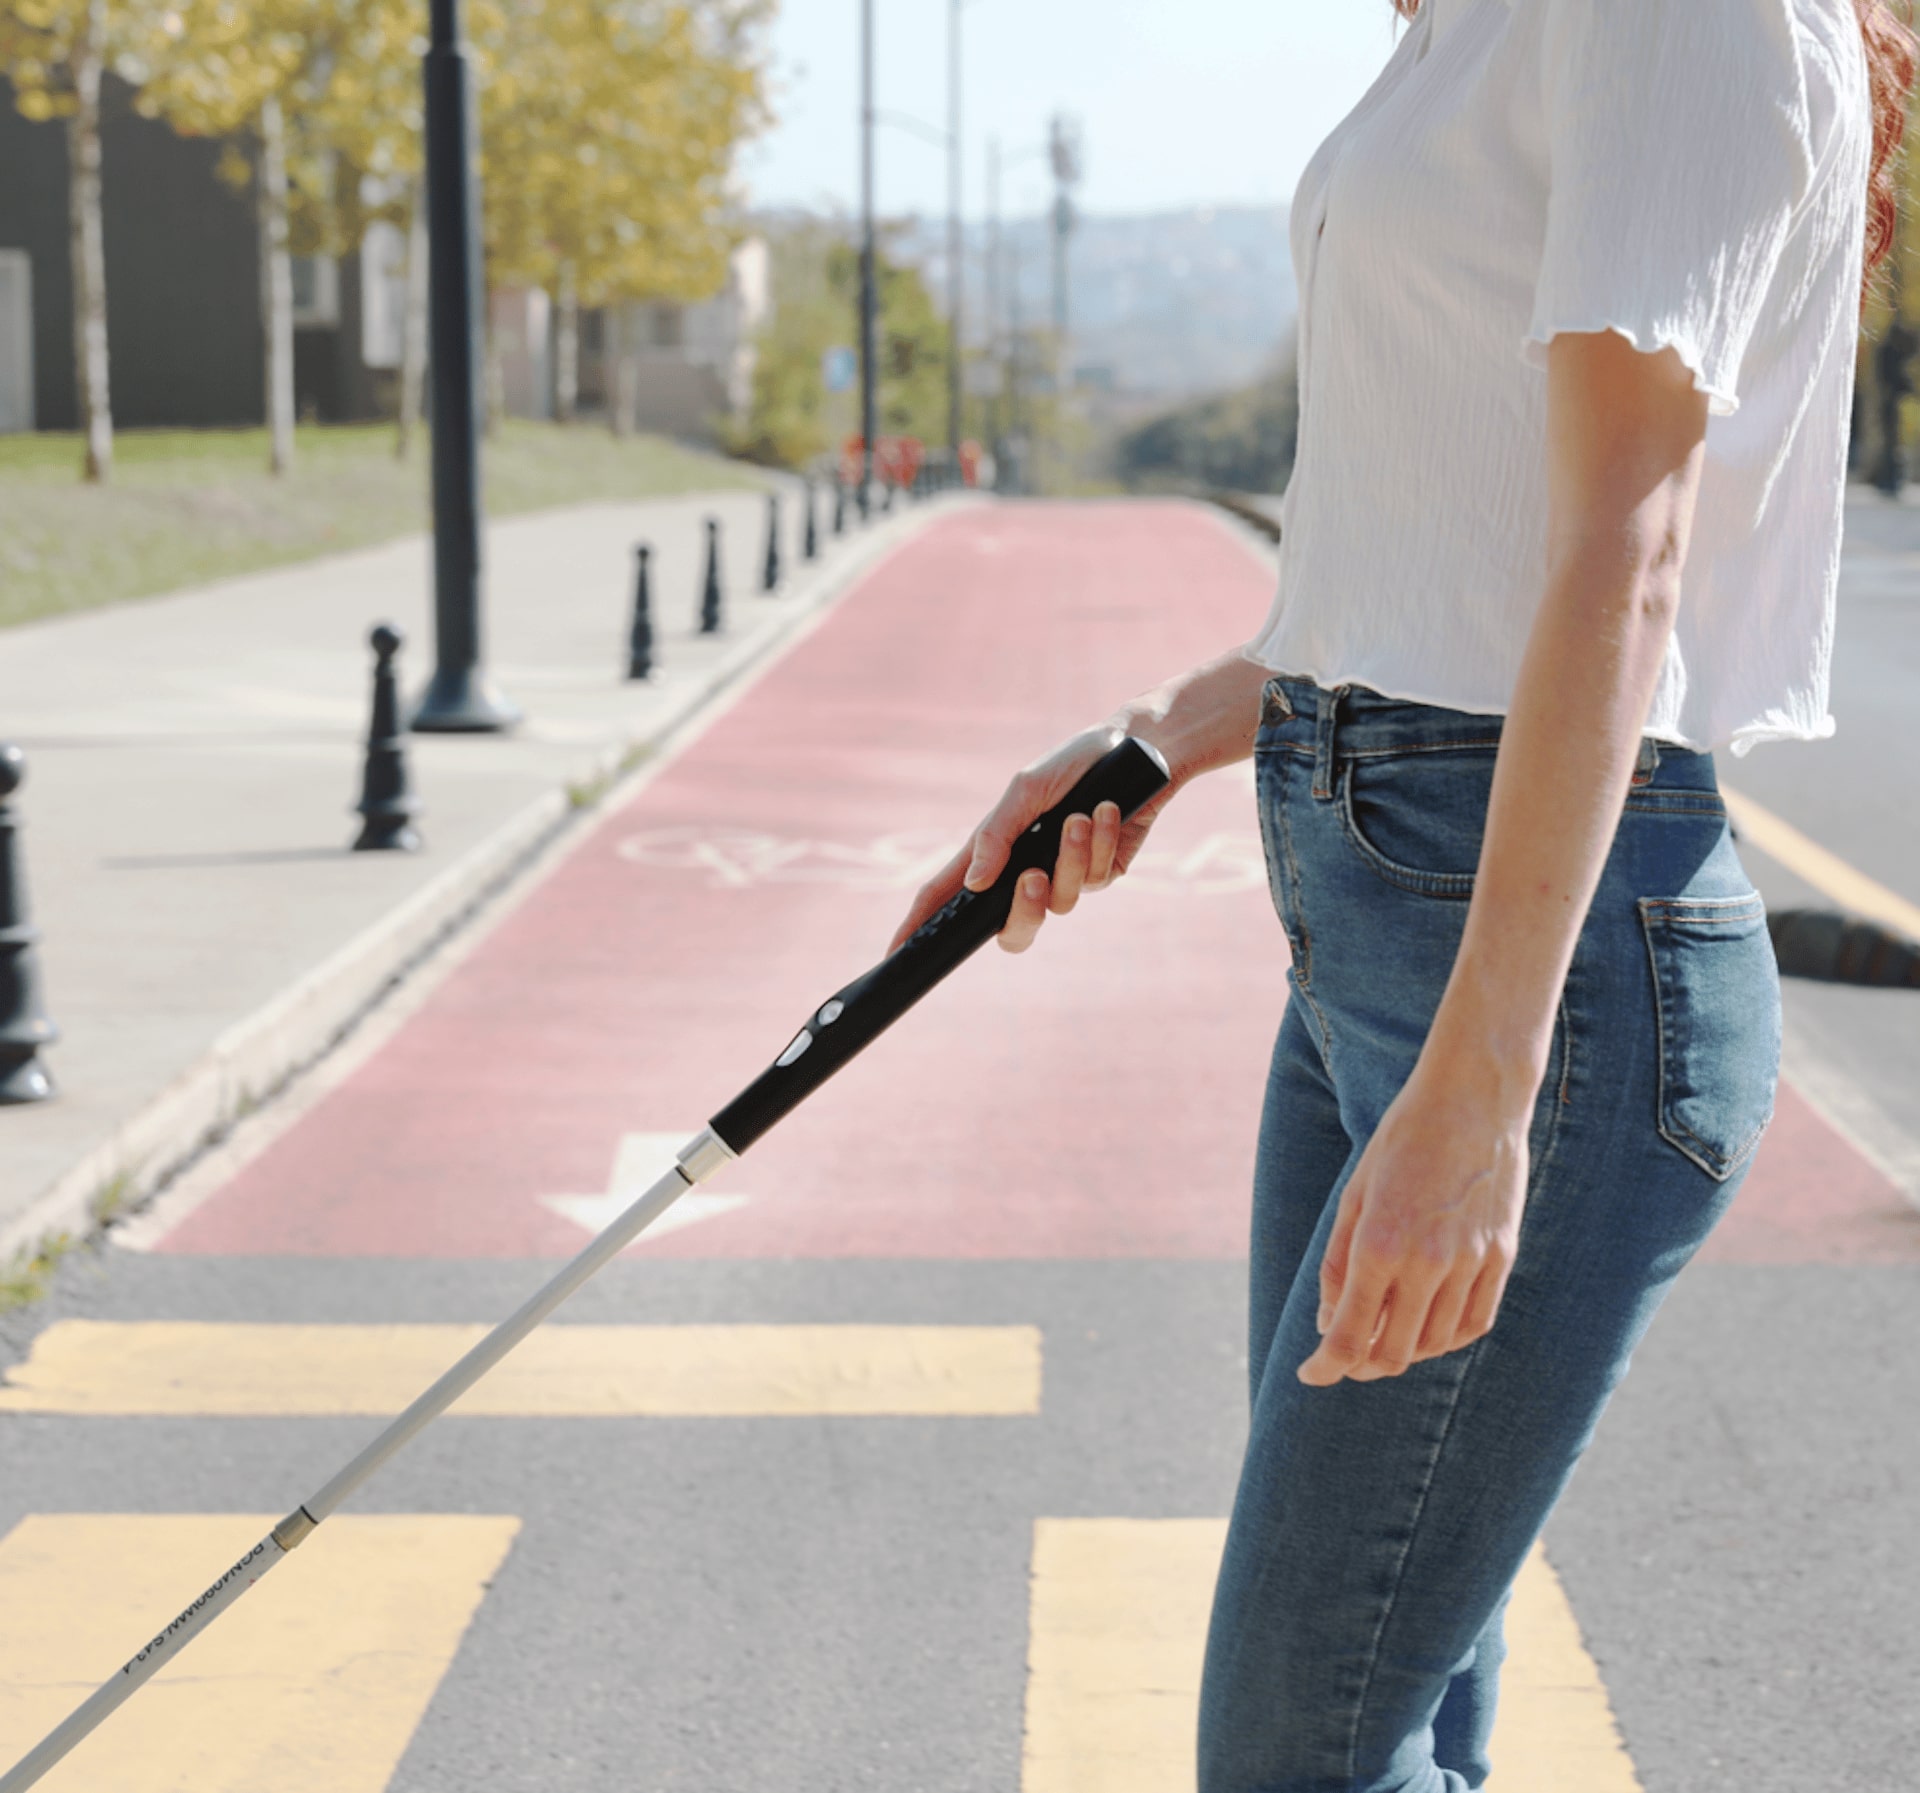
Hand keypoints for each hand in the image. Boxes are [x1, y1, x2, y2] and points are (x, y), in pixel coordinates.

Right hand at [887, 725, 1174, 954]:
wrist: (1136, 748)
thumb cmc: (1072, 763)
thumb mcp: (1025, 790)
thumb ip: (997, 836)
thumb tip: (974, 885)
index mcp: (993, 850)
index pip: (948, 897)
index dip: (921, 927)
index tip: (896, 953)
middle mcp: (1025, 871)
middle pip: (1011, 929)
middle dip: (1023, 911)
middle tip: (1032, 877)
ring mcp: (1064, 878)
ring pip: (1060, 902)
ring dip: (1070, 857)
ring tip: (1080, 816)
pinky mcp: (1101, 873)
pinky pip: (1094, 878)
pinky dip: (1098, 842)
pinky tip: (1106, 810)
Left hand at [1296, 1055, 1529, 1386]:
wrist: (1473, 1099)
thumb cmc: (1403, 1140)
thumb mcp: (1353, 1195)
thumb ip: (1338, 1265)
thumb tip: (1330, 1324)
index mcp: (1379, 1244)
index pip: (1350, 1336)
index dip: (1326, 1367)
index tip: (1310, 1374)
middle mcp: (1428, 1262)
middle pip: (1392, 1352)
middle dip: (1360, 1366)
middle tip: (1344, 1359)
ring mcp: (1471, 1262)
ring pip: (1434, 1344)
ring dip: (1402, 1353)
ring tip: (1382, 1338)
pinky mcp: (1502, 1257)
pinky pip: (1474, 1323)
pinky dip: (1445, 1339)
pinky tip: (1426, 1329)